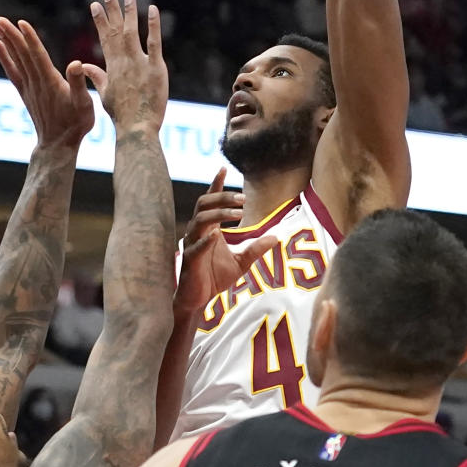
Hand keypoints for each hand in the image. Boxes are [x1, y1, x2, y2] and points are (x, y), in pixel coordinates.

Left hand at [0, 16, 94, 149]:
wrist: (58, 145)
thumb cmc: (75, 124)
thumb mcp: (84, 104)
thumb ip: (79, 83)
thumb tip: (76, 63)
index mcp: (51, 82)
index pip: (38, 55)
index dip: (30, 38)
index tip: (21, 23)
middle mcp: (36, 82)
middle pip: (22, 54)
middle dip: (11, 35)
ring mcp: (29, 88)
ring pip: (16, 60)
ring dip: (6, 42)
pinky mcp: (25, 93)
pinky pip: (13, 72)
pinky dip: (4, 58)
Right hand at [82, 0, 167, 131]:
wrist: (136, 128)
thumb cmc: (121, 115)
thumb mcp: (104, 94)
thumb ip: (97, 76)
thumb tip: (84, 65)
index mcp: (111, 67)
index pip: (104, 38)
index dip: (100, 20)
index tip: (95, 4)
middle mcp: (123, 61)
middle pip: (116, 30)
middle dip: (111, 9)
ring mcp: (140, 63)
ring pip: (132, 32)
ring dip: (129, 12)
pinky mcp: (156, 68)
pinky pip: (154, 43)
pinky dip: (152, 26)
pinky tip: (152, 10)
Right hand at [175, 168, 275, 313]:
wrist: (199, 299)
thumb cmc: (215, 277)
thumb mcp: (242, 262)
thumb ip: (256, 248)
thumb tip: (276, 236)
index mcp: (209, 228)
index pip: (210, 200)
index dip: (216, 184)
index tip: (223, 168)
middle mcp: (198, 231)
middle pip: (205, 204)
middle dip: (223, 198)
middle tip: (243, 199)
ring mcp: (192, 243)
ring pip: (200, 219)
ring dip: (219, 214)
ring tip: (238, 214)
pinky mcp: (189, 259)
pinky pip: (195, 246)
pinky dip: (205, 239)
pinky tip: (215, 235)